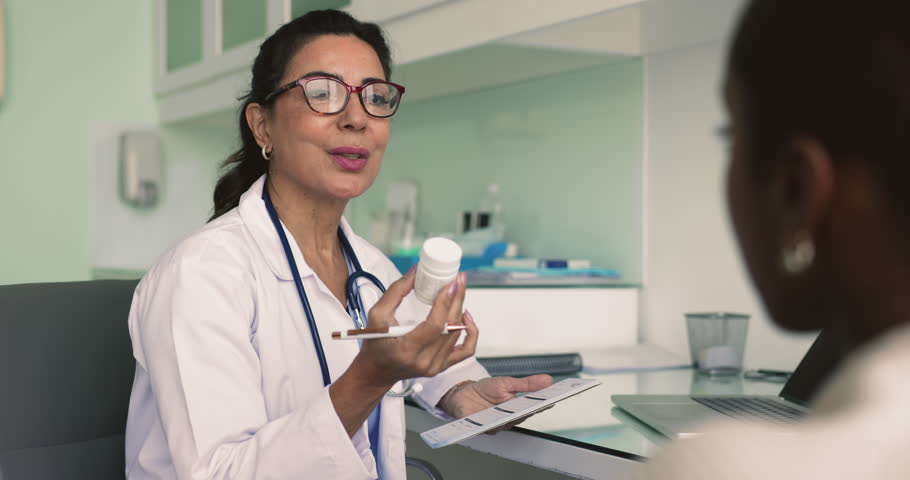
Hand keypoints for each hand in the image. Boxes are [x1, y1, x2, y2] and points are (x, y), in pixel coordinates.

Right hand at [352, 270, 478, 387]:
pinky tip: (466, 316)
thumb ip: (396, 292)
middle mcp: (424, 361)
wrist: (377, 371)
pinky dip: (471, 332)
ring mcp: (436, 366)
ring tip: (458, 290)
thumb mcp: (377, 315)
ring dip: (460, 308)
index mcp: (406, 350)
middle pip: (450, 327)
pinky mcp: (443, 366)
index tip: (450, 283)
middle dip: (457, 299)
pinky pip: (466, 350)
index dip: (445, 302)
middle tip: (458, 278)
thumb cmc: (375, 343)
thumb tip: (416, 271)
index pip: (434, 325)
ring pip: (458, 333)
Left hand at [439, 375, 553, 431]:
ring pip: (505, 424)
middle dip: (527, 411)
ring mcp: (495, 424)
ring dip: (507, 419)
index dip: (543, 404)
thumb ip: (526, 384)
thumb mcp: (507, 382)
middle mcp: (508, 419)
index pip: (534, 407)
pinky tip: (487, 419)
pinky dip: (486, 424)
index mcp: (517, 407)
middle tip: (532, 405)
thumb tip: (547, 380)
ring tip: (508, 411)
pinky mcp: (480, 427)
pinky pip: (485, 428)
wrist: (462, 393)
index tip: (552, 399)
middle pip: (521, 417)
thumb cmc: (485, 389)